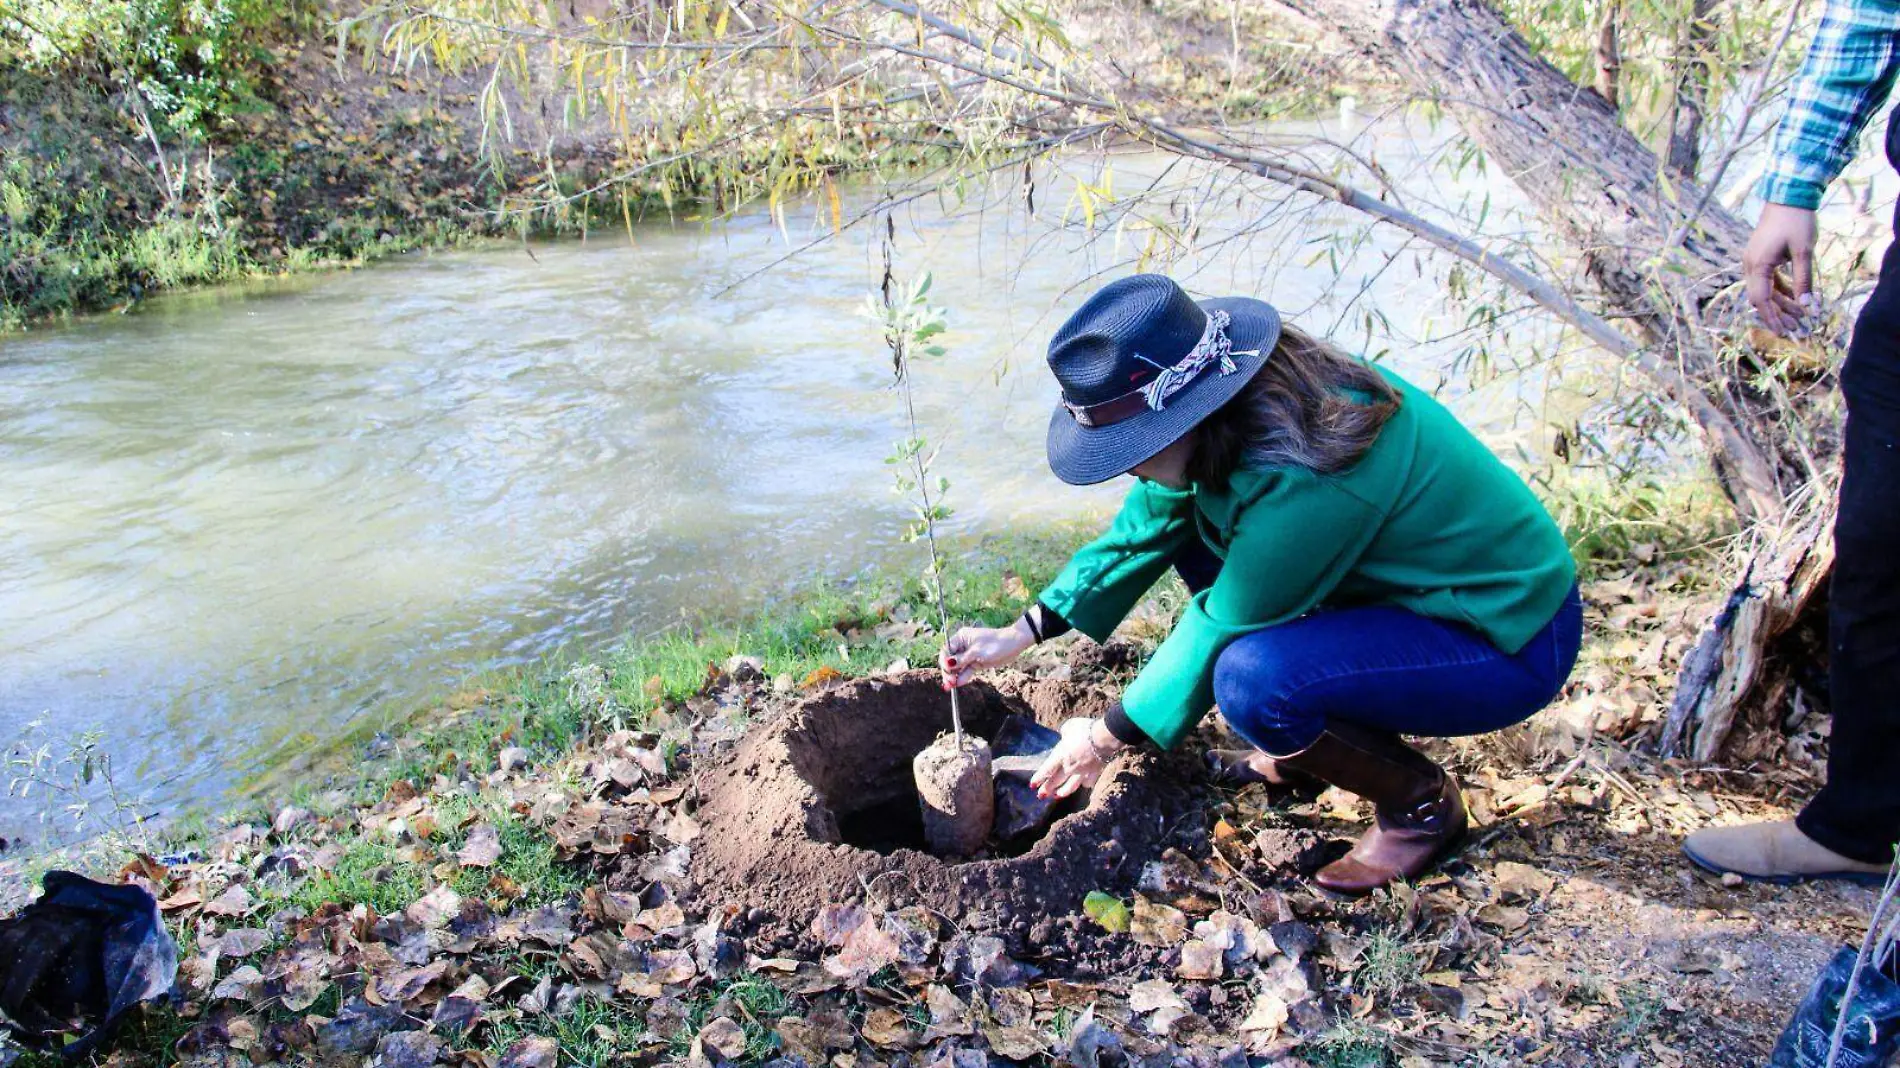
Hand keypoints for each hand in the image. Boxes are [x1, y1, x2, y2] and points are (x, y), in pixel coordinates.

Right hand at [939, 618, 1034, 688]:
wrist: (1014, 644)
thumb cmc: (996, 643)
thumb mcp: (977, 652)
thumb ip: (961, 659)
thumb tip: (948, 664)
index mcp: (961, 637)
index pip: (946, 650)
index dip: (944, 661)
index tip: (947, 671)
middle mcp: (963, 646)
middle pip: (950, 660)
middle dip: (948, 671)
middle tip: (949, 682)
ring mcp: (969, 655)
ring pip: (957, 667)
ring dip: (954, 676)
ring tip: (951, 686)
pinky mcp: (975, 663)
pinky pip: (966, 671)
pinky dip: (962, 677)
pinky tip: (959, 683)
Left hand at [1029, 717, 1120, 799]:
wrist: (1104, 737)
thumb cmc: (1085, 729)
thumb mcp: (1070, 726)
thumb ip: (1065, 732)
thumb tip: (1065, 734)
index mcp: (1061, 755)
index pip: (1046, 770)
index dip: (1038, 778)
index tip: (1032, 785)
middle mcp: (1070, 767)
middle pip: (1056, 781)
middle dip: (1047, 789)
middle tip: (1041, 795)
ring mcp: (1082, 771)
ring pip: (1071, 786)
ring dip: (1063, 792)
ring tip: (1058, 796)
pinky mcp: (1094, 772)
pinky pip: (1088, 782)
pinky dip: (1085, 784)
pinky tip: (1084, 785)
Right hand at [1743, 202, 1819, 336]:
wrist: (1788, 196)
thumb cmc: (1796, 222)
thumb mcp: (1804, 252)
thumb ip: (1803, 280)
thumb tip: (1807, 305)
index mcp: (1757, 265)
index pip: (1761, 300)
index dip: (1772, 318)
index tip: (1783, 333)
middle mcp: (1751, 265)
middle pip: (1761, 298)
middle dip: (1778, 315)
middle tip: (1796, 329)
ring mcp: (1754, 261)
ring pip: (1766, 290)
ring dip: (1781, 304)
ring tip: (1799, 317)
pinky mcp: (1762, 257)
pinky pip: (1769, 280)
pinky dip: (1781, 291)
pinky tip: (1794, 298)